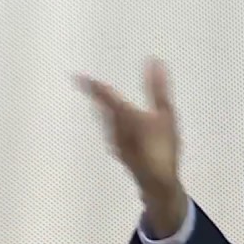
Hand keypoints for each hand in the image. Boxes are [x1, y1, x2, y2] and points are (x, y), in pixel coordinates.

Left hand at [79, 60, 187, 236]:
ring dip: (102, 111)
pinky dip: (111, 124)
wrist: (158, 182)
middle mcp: (114, 127)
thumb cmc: (163, 146)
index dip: (91, 85)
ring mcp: (115, 142)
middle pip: (102, 109)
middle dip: (97, 97)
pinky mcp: (120, 153)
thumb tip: (153, 61)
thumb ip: (158, 88)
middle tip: (88, 86)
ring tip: (100, 103)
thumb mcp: (166, 114)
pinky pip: (111, 133)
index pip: (104, 95)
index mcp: (124, 114)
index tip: (78, 77)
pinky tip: (116, 127)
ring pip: (105, 122)